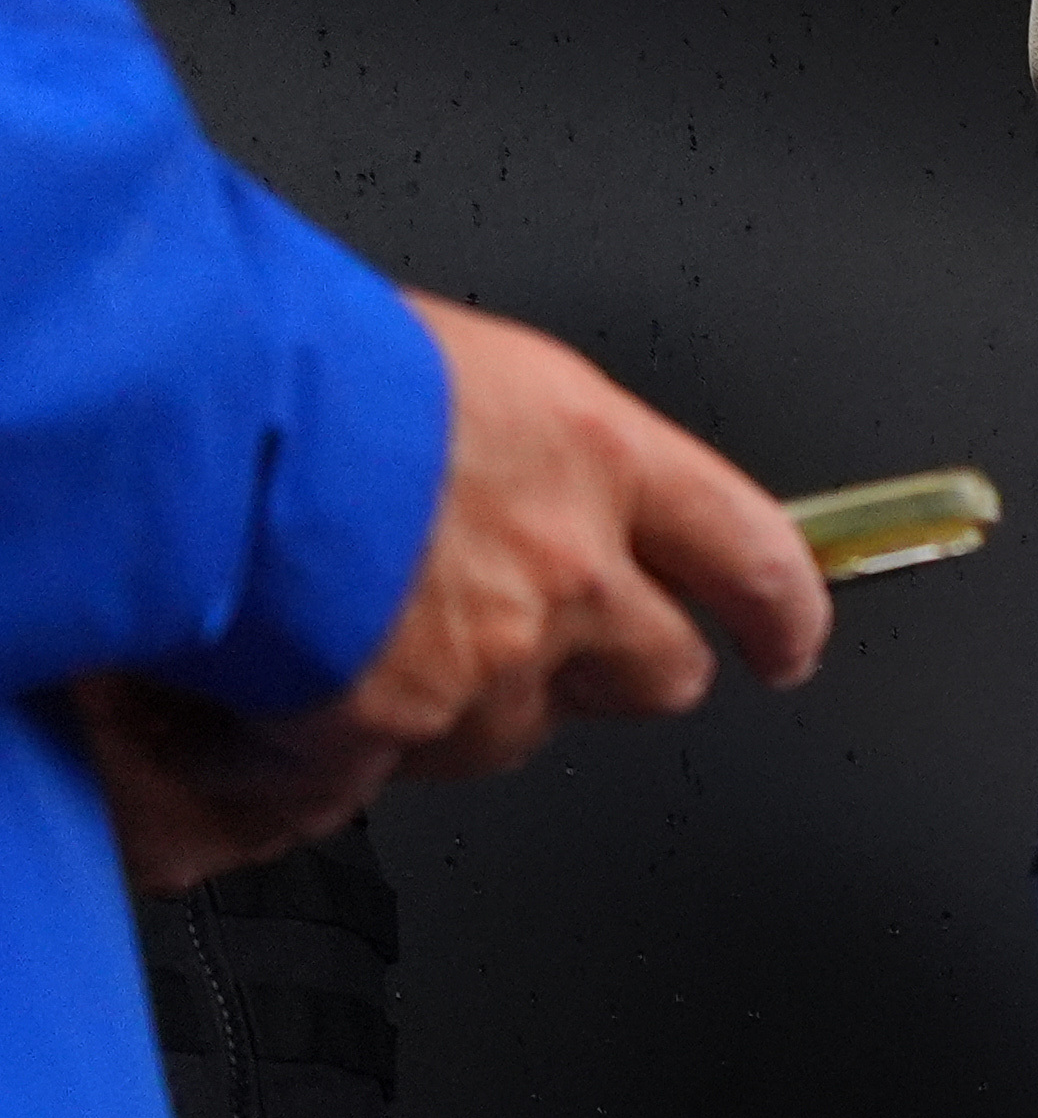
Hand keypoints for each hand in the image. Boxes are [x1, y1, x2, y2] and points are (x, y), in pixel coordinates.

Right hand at [85, 292, 831, 891]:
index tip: (786, 641)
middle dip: (612, 667)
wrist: (171, 407)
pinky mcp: (387, 726)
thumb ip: (512, 446)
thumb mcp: (444, 363)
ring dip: (454, 700)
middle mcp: (564, 566)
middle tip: (535, 637)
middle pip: (656, 671)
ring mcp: (483, 658)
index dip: (780, 613)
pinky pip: (380, 769)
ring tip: (353, 628)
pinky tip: (268, 702)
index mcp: (592, 452)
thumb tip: (508, 484)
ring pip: (513, 729)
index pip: (750, 553)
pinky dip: (326, 750)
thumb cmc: (281, 347)